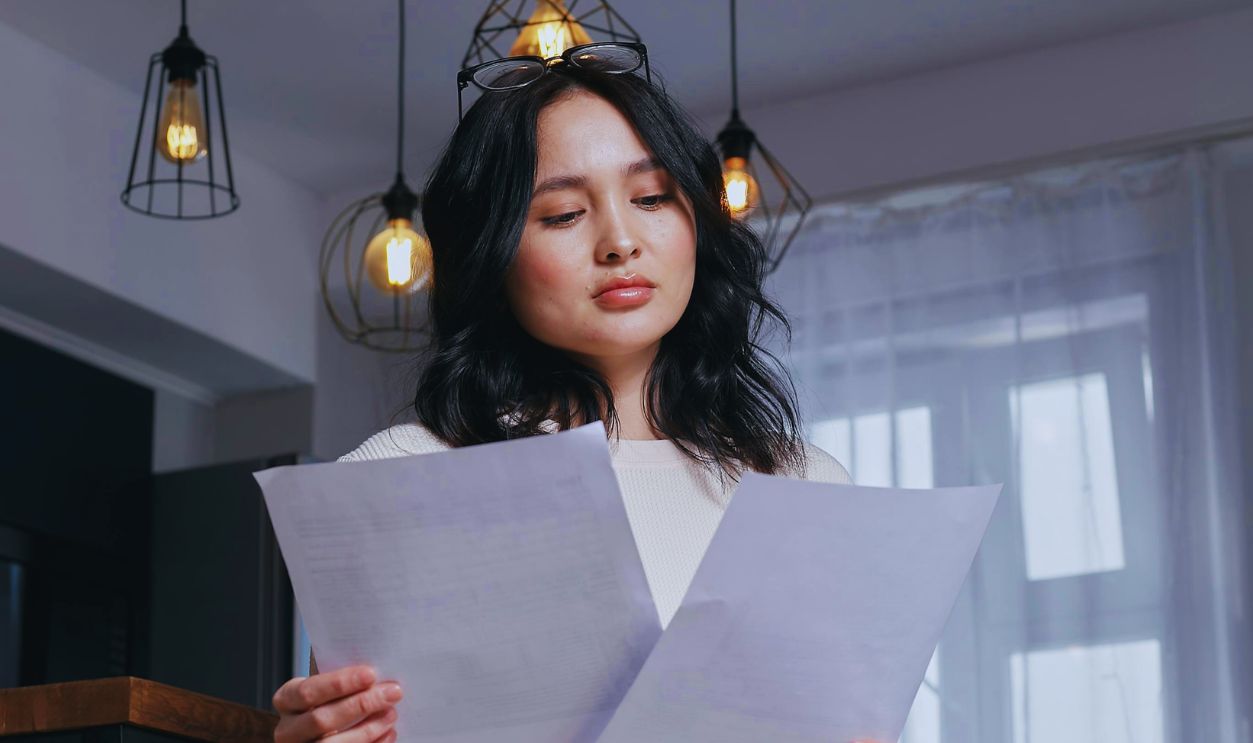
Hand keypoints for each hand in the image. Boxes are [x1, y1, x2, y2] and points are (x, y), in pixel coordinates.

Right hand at [272, 664, 403, 741]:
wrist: (320, 730)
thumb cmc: (328, 700)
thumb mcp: (326, 688)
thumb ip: (343, 682)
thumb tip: (379, 672)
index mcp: (286, 700)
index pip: (308, 691)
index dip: (338, 683)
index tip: (371, 674)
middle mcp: (287, 729)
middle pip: (321, 719)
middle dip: (361, 705)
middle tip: (393, 692)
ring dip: (368, 729)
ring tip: (392, 714)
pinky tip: (389, 733)